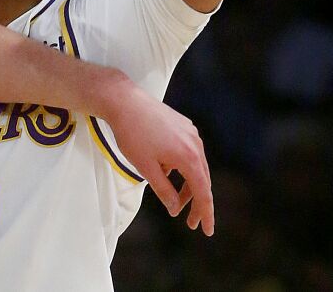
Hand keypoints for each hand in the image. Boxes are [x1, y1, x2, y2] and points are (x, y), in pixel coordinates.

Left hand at [105, 82, 213, 235]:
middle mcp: (195, 144)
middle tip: (191, 223)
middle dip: (197, 202)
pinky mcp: (183, 125)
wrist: (125, 102)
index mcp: (189, 157)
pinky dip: (182, 167)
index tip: (207, 230)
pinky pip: (188, 152)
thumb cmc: (132, 135)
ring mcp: (191, 133)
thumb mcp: (146, 169)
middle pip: (202, 180)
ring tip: (176, 199)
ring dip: (188, 185)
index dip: (205, 213)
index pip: (203, 192)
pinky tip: (167, 171)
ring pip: (196, 166)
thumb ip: (164, 190)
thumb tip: (175, 208)